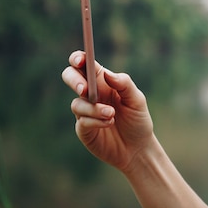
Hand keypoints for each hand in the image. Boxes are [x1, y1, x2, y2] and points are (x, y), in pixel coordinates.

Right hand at [62, 51, 154, 172]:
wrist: (138, 148)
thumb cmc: (138, 120)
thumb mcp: (137, 99)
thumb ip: (124, 84)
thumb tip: (107, 74)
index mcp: (102, 80)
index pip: (85, 64)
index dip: (78, 58)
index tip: (79, 60)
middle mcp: (90, 93)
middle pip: (70, 77)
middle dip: (74, 80)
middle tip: (85, 90)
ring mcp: (85, 111)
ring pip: (77, 103)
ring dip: (94, 108)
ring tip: (112, 115)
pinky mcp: (83, 129)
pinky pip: (82, 121)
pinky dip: (96, 121)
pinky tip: (109, 122)